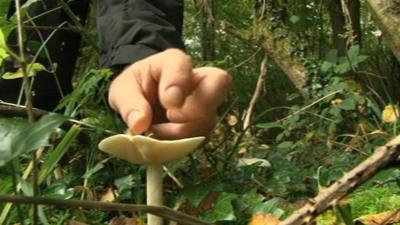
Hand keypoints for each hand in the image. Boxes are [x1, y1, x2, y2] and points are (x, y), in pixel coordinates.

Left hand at [108, 49, 231, 138]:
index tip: (169, 103)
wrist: (143, 99)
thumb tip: (140, 124)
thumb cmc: (135, 87)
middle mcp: (196, 79)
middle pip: (219, 84)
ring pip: (208, 119)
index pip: (184, 64)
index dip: (180, 83)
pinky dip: (181, 145)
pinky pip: (200, 137)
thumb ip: (129, 103)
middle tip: (173, 118)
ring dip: (182, 133)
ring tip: (157, 132)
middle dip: (199, 108)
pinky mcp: (203, 124)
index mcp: (173, 62)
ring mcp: (205, 102)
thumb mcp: (122, 89)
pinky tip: (164, 141)